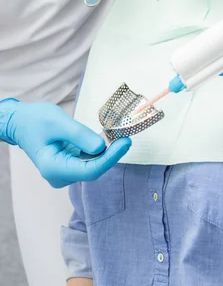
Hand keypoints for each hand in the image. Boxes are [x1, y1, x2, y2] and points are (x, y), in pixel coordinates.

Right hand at [1, 99, 130, 187]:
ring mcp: (64, 172)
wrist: (20, 122)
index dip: (110, 158)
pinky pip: (89, 159)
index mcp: (53, 168)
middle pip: (93, 169)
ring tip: (120, 135)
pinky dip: (100, 149)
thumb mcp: (58, 122)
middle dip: (111, 154)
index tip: (125, 143)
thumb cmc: (35, 120)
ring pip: (93, 165)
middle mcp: (59, 176)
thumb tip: (102, 146)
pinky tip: (110, 137)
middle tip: (127, 137)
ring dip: (107, 151)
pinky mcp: (69, 165)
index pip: (89, 170)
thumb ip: (80, 135)